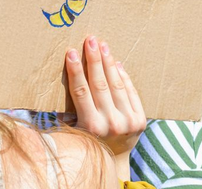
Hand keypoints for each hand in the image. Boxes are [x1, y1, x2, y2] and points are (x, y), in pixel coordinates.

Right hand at [65, 36, 145, 169]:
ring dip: (108, 63)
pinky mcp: (141, 120)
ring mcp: (128, 121)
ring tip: (103, 46)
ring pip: (116, 85)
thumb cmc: (88, 143)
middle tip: (90, 40)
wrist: (114, 161)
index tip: (71, 52)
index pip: (81, 92)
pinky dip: (124, 76)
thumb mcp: (74, 132)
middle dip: (94, 60)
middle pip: (100, 85)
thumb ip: (68, 113)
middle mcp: (111, 124)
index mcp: (91, 127)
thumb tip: (61, 84)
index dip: (76, 71)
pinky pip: (131, 92)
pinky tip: (116, 63)